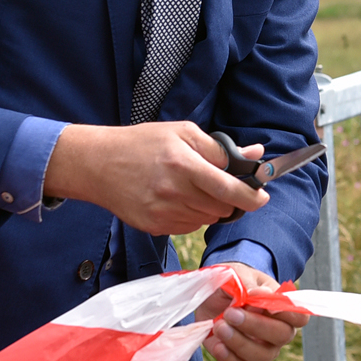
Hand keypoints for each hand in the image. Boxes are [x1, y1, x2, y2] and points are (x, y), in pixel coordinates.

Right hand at [43, 122, 267, 236]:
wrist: (98, 164)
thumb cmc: (141, 143)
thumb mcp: (181, 132)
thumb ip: (219, 147)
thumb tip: (256, 154)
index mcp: (183, 164)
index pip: (228, 189)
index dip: (251, 196)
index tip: (262, 196)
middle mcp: (174, 192)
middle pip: (221, 208)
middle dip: (229, 199)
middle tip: (219, 184)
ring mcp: (163, 213)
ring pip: (206, 219)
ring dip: (209, 207)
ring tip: (191, 188)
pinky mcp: (155, 227)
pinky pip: (188, 227)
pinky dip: (191, 215)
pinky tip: (176, 199)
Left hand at [195, 265, 303, 360]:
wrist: (212, 295)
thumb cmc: (234, 283)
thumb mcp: (239, 276)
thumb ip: (249, 285)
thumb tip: (261, 295)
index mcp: (283, 309)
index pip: (300, 317)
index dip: (289, 314)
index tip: (268, 306)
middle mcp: (278, 332)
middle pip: (282, 336)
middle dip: (256, 325)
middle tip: (231, 313)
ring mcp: (261, 349)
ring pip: (262, 356)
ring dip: (239, 342)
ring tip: (219, 325)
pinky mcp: (241, 360)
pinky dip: (228, 358)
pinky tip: (217, 345)